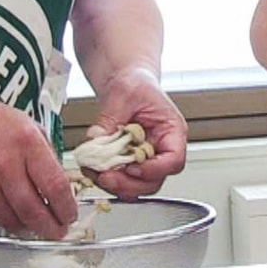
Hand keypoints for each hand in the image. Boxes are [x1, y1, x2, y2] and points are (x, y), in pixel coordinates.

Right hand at [0, 93, 75, 238]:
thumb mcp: (28, 126)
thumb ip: (46, 155)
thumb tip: (61, 187)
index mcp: (26, 143)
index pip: (55, 186)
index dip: (66, 208)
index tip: (69, 216)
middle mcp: (4, 163)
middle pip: (34, 211)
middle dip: (50, 227)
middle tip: (57, 231)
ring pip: (12, 220)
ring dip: (28, 227)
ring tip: (35, 225)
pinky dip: (5, 220)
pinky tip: (11, 214)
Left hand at [85, 66, 186, 198]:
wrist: (126, 83)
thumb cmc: (135, 83)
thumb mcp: (123, 93)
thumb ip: (110, 117)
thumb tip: (96, 138)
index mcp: (171, 130)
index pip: (173, 160)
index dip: (154, 170)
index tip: (132, 168)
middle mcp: (161, 149)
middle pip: (154, 180)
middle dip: (129, 183)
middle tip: (106, 176)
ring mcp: (145, 158)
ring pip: (137, 185)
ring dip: (115, 184)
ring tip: (95, 172)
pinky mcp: (128, 162)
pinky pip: (121, 179)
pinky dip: (107, 178)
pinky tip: (93, 168)